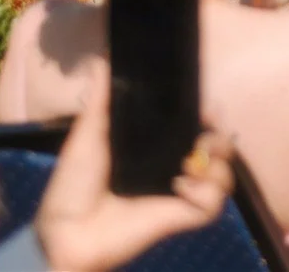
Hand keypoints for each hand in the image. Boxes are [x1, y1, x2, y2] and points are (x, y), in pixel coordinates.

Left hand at [34, 59, 233, 271]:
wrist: (63, 230)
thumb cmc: (73, 185)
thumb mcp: (88, 136)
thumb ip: (101, 100)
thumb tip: (102, 58)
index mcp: (156, 149)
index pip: (196, 127)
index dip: (208, 114)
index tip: (205, 105)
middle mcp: (174, 168)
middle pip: (221, 147)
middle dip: (221, 135)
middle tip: (205, 130)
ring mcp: (181, 194)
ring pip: (225, 174)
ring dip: (217, 163)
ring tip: (190, 162)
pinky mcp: (182, 217)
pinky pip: (213, 204)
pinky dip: (205, 191)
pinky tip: (179, 186)